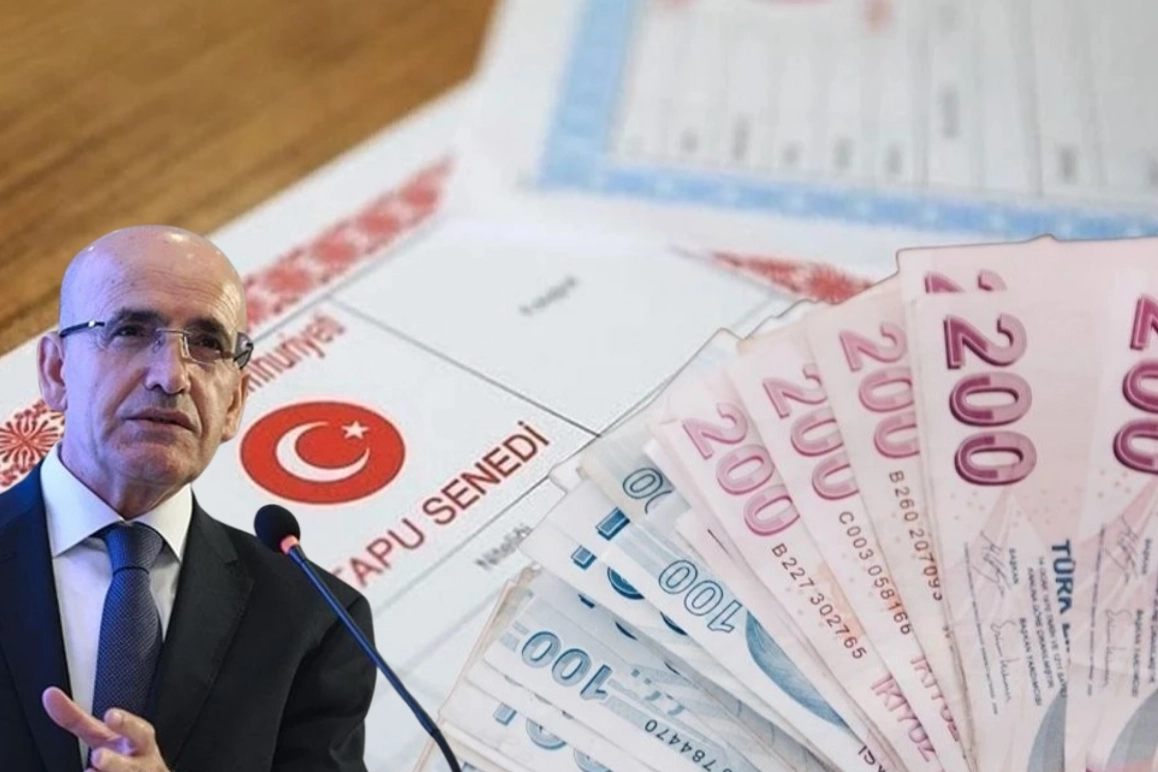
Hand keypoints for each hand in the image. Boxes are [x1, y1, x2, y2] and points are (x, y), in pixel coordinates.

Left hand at [42, 687, 170, 771]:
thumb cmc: (124, 754)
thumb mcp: (103, 735)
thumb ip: (77, 719)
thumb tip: (50, 696)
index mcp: (138, 743)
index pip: (137, 732)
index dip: (126, 725)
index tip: (111, 716)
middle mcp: (141, 764)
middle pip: (132, 765)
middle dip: (116, 762)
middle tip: (98, 756)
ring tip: (92, 770)